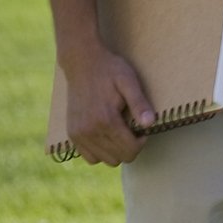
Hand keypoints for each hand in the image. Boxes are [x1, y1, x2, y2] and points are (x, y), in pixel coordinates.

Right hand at [59, 36, 153, 165]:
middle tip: (132, 127)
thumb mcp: (129, 82)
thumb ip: (139, 104)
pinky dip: (100, 151)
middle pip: (118, 158)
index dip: (141, 142)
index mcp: (105, 120)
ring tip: (120, 130)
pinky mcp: (72, 134)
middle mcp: (89, 131)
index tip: (142, 128)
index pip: (130, 150)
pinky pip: (89, 157)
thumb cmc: (109, 70)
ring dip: (116, 150)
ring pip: (104, 160)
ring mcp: (78, 134)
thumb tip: (150, 124)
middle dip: (130, 146)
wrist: (82, 62)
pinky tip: (107, 135)